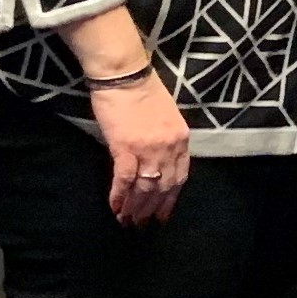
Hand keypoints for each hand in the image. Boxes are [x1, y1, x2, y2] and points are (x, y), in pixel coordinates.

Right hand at [92, 68, 190, 224]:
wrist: (124, 74)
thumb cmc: (142, 90)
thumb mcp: (166, 116)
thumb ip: (166, 140)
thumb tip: (155, 163)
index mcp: (181, 138)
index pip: (180, 177)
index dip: (170, 199)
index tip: (163, 214)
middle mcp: (169, 147)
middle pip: (163, 186)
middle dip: (152, 208)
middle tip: (141, 224)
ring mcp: (149, 149)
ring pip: (145, 187)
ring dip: (135, 207)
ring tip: (127, 221)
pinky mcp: (126, 148)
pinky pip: (125, 180)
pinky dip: (119, 196)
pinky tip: (115, 208)